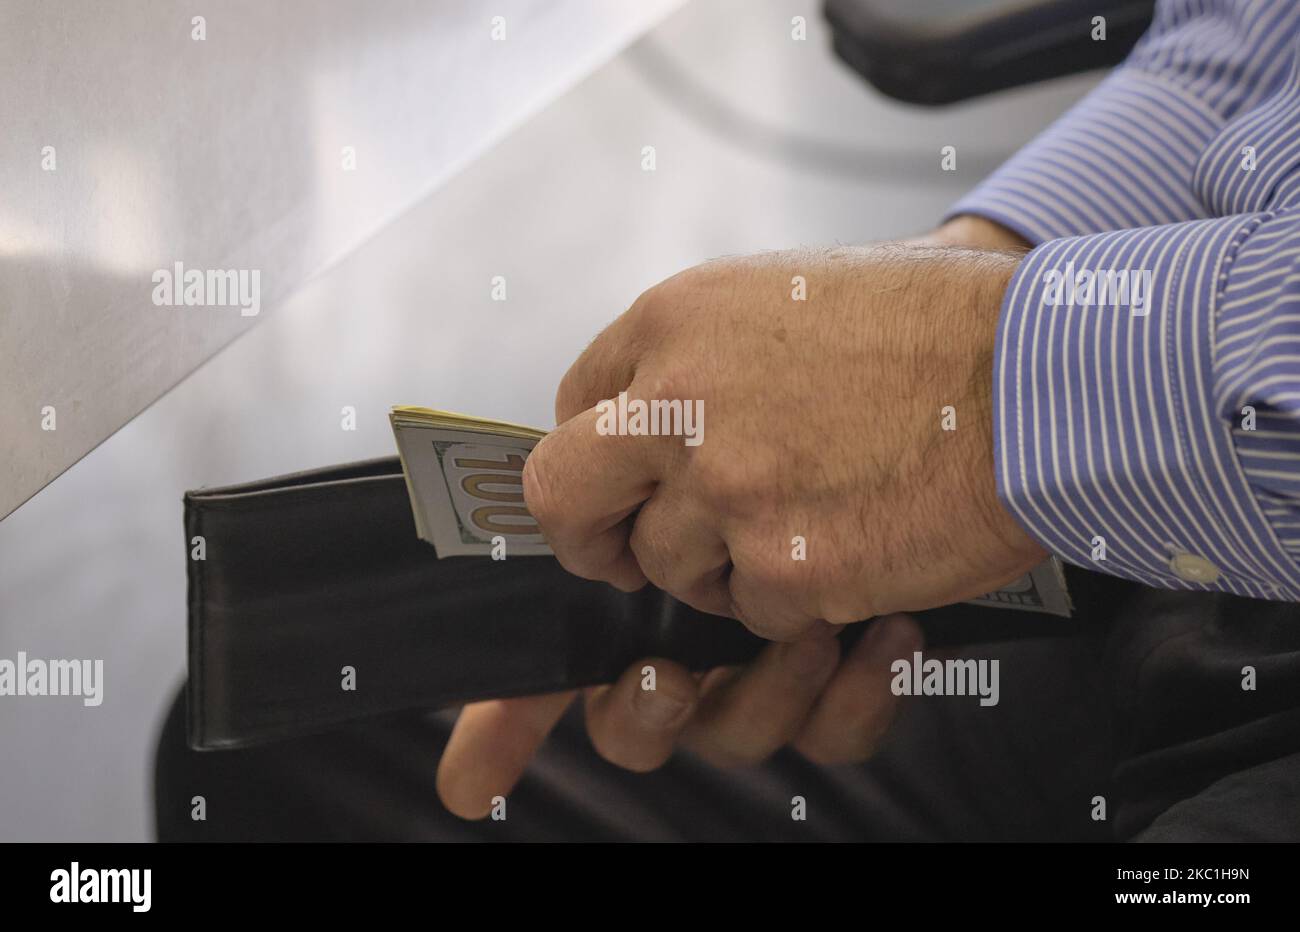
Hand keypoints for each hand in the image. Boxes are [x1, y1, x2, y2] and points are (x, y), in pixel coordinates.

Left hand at [436, 226, 1043, 819]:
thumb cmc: (940, 326)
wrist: (1044, 374)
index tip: (624, 485)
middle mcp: (680, 400)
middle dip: (590, 536)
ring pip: (668, 569)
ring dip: (723, 568)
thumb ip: (704, 350)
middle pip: (564, 495)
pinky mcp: (786, 566)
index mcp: (675, 320)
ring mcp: (729, 488)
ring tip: (805, 526)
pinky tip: (853, 548)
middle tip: (625, 556)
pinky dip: (796, 601)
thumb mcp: (790, 292)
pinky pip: (753, 614)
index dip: (597, 458)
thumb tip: (653, 405)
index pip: (574, 405)